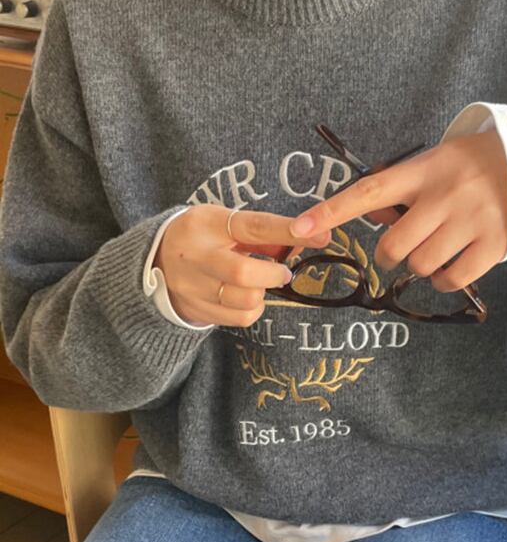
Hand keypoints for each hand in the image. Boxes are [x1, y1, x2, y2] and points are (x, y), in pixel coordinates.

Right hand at [154, 203, 330, 326]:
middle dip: (273, 275)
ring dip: (262, 293)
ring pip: (244, 300)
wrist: (154, 259)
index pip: (254, 227)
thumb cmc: (202, 238)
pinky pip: (239, 318)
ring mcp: (192, 286)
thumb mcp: (225, 223)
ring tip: (258, 284)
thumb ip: (264, 234)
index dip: (288, 232)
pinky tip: (246, 298)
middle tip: (283, 273)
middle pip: (244, 273)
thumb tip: (307, 239)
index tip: (318, 235)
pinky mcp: (195, 309)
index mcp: (207, 224)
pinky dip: (252, 310)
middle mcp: (196, 255)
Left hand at [287, 128, 506, 291]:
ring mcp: (471, 220)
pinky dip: (442, 282)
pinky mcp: (494, 243)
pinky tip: (446, 270)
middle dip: (388, 255)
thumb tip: (363, 217)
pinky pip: (452, 278)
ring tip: (430, 251)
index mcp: (424, 170)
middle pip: (395, 245)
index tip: (299, 228)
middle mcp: (445, 195)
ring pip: (422, 265)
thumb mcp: (431, 164)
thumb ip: (398, 190)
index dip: (332, 212)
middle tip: (397, 250)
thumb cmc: (467, 166)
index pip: (369, 192)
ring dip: (417, 267)